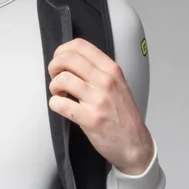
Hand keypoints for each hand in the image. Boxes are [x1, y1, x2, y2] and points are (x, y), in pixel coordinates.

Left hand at [47, 37, 153, 174]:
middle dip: (54, 66)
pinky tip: (61, 106)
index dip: (62, 51)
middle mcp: (106, 81)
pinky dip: (54, 104)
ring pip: (62, 79)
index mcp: (111, 70)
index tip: (59, 61)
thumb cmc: (123, 115)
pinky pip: (60, 104)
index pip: (80, 45)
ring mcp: (98, 100)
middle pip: (67, 58)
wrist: (135, 143)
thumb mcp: (117, 84)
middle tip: (55, 77)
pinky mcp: (90, 118)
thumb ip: (98, 71)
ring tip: (59, 94)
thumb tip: (70, 61)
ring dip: (53, 87)